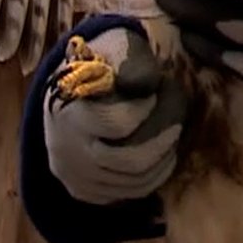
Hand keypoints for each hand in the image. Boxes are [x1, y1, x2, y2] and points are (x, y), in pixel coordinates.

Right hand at [44, 26, 188, 204]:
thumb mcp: (114, 48)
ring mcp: (73, 174)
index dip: (145, 110)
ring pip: (132, 182)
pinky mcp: (83, 190)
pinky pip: (126, 195)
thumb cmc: (99, 65)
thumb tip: (146, 85)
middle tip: (178, 126)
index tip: (154, 94)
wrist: (69, 92)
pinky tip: (161, 158)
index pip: (116, 123)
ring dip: (163, 161)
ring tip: (173, 140)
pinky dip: (152, 179)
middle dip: (163, 143)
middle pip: (129, 161)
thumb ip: (131, 60)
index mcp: (65, 109)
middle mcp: (64, 148)